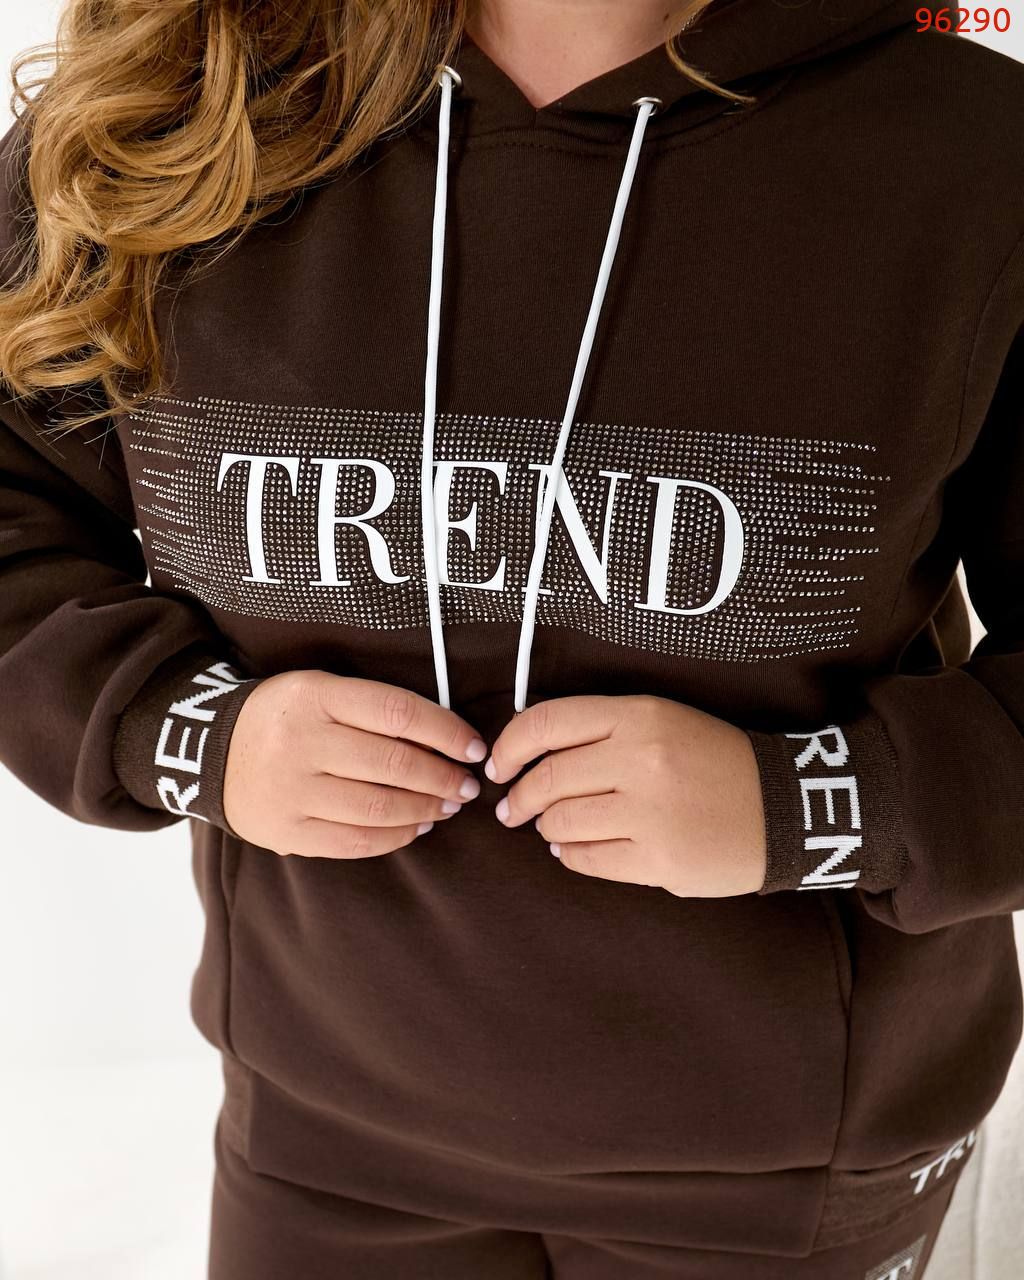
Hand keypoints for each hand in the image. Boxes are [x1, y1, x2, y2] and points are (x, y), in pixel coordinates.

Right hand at [223, 670, 485, 857]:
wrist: (206, 750)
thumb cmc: (284, 716)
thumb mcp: (318, 689)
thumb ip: (373, 707)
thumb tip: (446, 740)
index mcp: (315, 696)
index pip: (397, 712)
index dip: (445, 732)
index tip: (473, 747)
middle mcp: (301, 742)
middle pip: (392, 763)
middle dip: (442, 777)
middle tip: (467, 785)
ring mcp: (291, 790)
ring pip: (378, 806)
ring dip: (425, 809)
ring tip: (447, 806)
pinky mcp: (286, 831)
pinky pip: (355, 840)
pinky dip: (395, 836)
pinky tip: (415, 827)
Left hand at [485, 694, 766, 896]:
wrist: (787, 806)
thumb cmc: (715, 760)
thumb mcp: (663, 720)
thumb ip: (600, 730)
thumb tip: (528, 757)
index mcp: (640, 715)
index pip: (547, 723)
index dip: (509, 746)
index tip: (497, 766)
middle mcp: (641, 760)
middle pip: (546, 780)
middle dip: (518, 799)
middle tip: (512, 810)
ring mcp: (651, 814)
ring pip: (560, 824)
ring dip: (547, 829)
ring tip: (554, 828)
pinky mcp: (659, 861)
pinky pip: (587, 861)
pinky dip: (571, 856)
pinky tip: (575, 850)